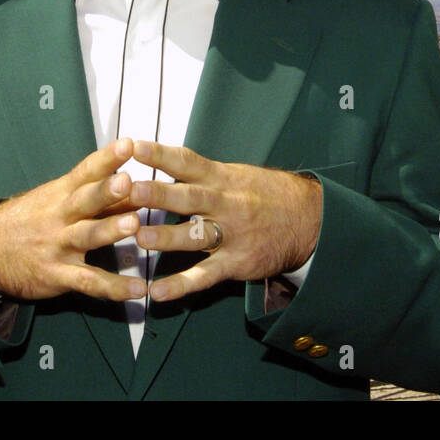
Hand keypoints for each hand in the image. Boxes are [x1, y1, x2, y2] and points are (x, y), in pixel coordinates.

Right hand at [0, 138, 146, 300]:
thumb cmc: (30, 220)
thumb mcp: (56, 200)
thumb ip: (97, 196)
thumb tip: (136, 186)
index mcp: (61, 193)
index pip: (85, 172)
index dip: (106, 158)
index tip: (127, 145)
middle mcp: (60, 217)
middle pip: (85, 201)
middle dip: (106, 191)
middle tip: (127, 181)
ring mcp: (59, 246)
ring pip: (86, 236)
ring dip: (110, 230)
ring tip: (134, 224)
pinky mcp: (58, 275)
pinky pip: (89, 281)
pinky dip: (114, 287)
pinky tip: (139, 288)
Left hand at [128, 141, 322, 302]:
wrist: (309, 219)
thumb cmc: (266, 194)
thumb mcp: (237, 174)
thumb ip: (202, 173)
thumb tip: (163, 159)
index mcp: (222, 178)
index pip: (188, 162)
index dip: (161, 154)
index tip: (135, 147)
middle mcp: (226, 204)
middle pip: (189, 198)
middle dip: (159, 194)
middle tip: (130, 190)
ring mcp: (232, 235)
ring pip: (195, 236)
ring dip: (166, 237)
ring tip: (139, 238)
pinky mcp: (237, 263)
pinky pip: (206, 275)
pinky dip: (182, 285)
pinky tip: (157, 292)